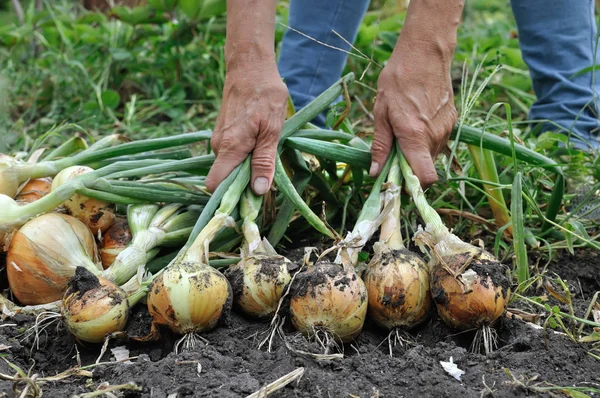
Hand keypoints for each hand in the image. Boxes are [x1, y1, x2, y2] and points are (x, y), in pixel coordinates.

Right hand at [205, 60, 287, 194]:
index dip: (230, 197)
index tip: (249, 201)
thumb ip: (264, 161)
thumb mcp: (272, 130)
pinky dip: (244, 157)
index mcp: (229, 148)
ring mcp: (218, 139)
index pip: (215, 185)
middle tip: (268, 178)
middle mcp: (218, 146)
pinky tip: (259, 145)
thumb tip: (259, 191)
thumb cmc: (264, 95)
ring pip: (229, 167)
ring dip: (246, 168)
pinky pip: (231, 155)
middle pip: (225, 179)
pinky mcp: (222, 134)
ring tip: (266, 156)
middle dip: (244, 184)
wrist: (249, 66)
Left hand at [370, 38, 457, 187]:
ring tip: (402, 133)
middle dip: (410, 168)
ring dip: (417, 153)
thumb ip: (380, 145)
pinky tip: (415, 122)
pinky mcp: (452, 120)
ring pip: (432, 155)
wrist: (425, 52)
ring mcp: (447, 128)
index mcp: (415, 136)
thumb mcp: (381, 113)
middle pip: (426, 168)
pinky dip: (426, 141)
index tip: (398, 182)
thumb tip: (375, 172)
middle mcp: (435, 136)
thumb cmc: (398, 80)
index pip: (425, 178)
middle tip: (392, 155)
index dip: (413, 186)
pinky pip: (438, 141)